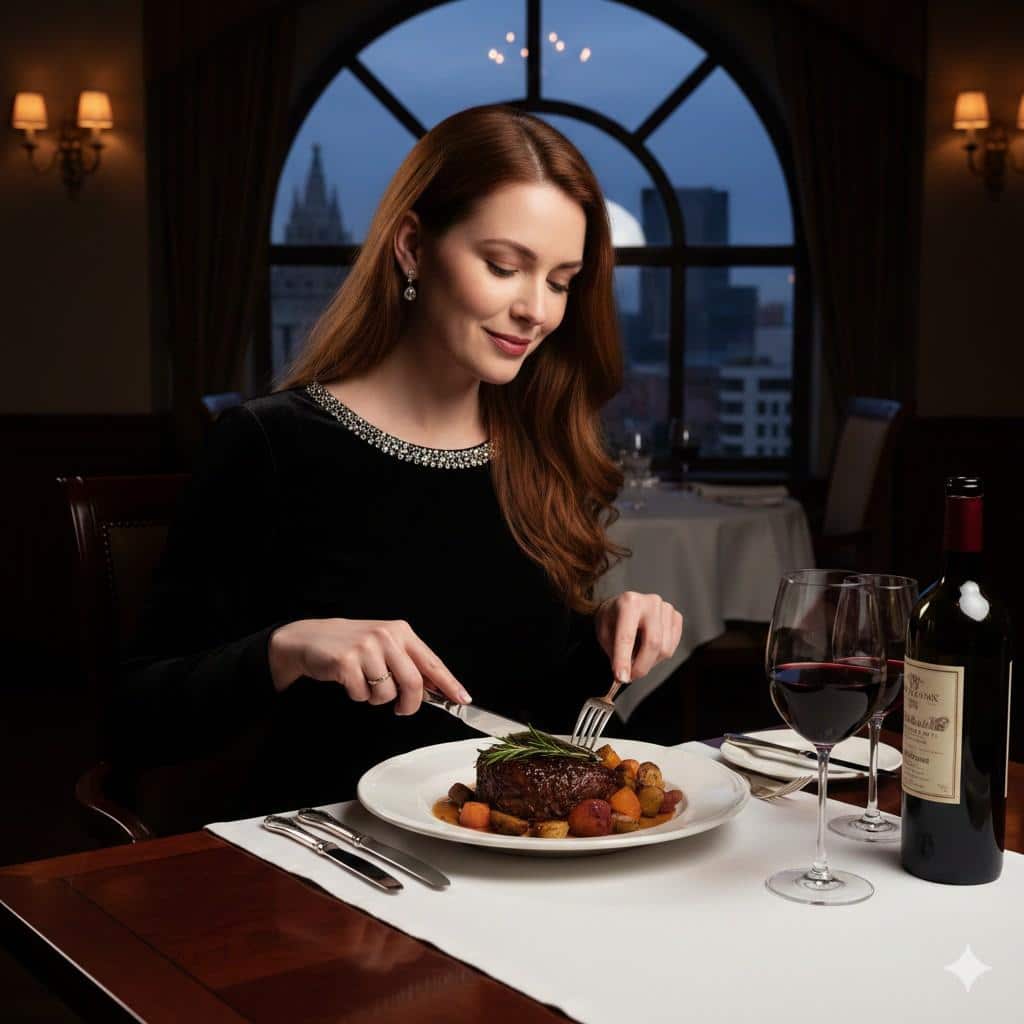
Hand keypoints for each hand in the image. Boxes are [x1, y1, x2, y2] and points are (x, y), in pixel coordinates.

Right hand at [267, 618, 470, 713]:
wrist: (313, 639)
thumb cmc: (354, 645)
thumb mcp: (385, 646)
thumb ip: (409, 663)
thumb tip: (435, 689)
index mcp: (401, 632)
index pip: (432, 662)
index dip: (449, 683)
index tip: (462, 698)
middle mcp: (386, 636)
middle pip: (413, 682)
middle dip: (410, 703)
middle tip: (402, 709)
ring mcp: (366, 648)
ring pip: (387, 693)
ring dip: (378, 698)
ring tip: (366, 683)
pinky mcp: (346, 661)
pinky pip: (362, 695)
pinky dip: (358, 696)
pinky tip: (351, 681)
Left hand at [594, 592, 682, 683]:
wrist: (623, 606)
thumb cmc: (612, 620)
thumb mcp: (603, 633)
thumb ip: (614, 652)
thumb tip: (625, 674)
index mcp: (629, 602)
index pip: (627, 636)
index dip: (623, 660)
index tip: (621, 678)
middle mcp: (651, 602)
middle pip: (653, 643)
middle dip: (641, 666)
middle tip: (629, 677)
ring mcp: (666, 608)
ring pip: (665, 649)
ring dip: (649, 663)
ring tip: (636, 660)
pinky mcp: (676, 616)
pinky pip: (672, 647)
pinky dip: (659, 656)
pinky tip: (648, 651)